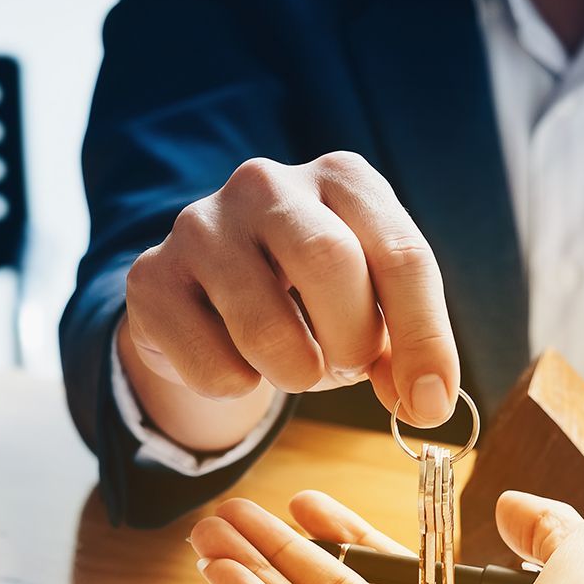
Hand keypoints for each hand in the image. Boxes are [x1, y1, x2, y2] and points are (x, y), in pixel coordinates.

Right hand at [121, 153, 459, 447]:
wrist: (209, 302)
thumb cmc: (310, 300)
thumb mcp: (370, 310)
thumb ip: (403, 352)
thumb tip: (426, 403)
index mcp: (344, 179)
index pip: (402, 254)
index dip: (424, 339)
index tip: (430, 404)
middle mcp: (269, 184)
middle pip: (330, 265)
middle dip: (352, 342)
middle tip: (348, 369)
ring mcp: (202, 224)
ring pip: (267, 326)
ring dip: (297, 373)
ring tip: (296, 366)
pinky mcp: (153, 277)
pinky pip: (213, 364)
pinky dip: (239, 387)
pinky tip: (236, 360)